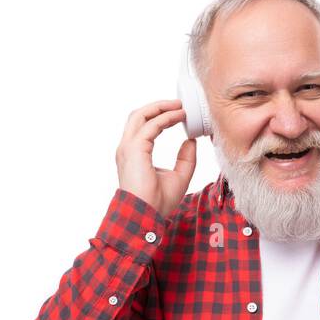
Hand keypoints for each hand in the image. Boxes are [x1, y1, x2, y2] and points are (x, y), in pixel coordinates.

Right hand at [115, 99, 197, 217]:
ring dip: (160, 107)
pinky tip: (179, 116)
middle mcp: (127, 148)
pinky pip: (150, 126)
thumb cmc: (157, 202)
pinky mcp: (134, 149)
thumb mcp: (180, 177)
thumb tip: (191, 141)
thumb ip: (186, 158)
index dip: (161, 117)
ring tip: (180, 106)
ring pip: (140, 115)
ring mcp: (128, 148)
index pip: (144, 126)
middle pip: (138, 115)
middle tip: (180, 104)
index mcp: (135, 154)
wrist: (146, 215)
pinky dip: (165, 118)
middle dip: (158, 106)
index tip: (180, 113)